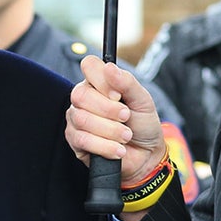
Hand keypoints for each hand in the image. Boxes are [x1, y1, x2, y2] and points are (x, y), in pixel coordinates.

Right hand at [66, 56, 166, 186]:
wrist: (145, 155)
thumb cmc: (142, 124)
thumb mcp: (143, 100)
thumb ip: (127, 82)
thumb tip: (110, 68)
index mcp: (99, 82)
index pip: (89, 66)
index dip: (102, 80)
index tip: (118, 95)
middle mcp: (84, 98)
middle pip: (81, 95)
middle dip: (108, 110)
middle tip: (126, 117)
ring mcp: (76, 119)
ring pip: (82, 119)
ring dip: (110, 130)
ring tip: (126, 136)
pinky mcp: (75, 141)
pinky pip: (82, 140)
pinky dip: (105, 146)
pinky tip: (118, 149)